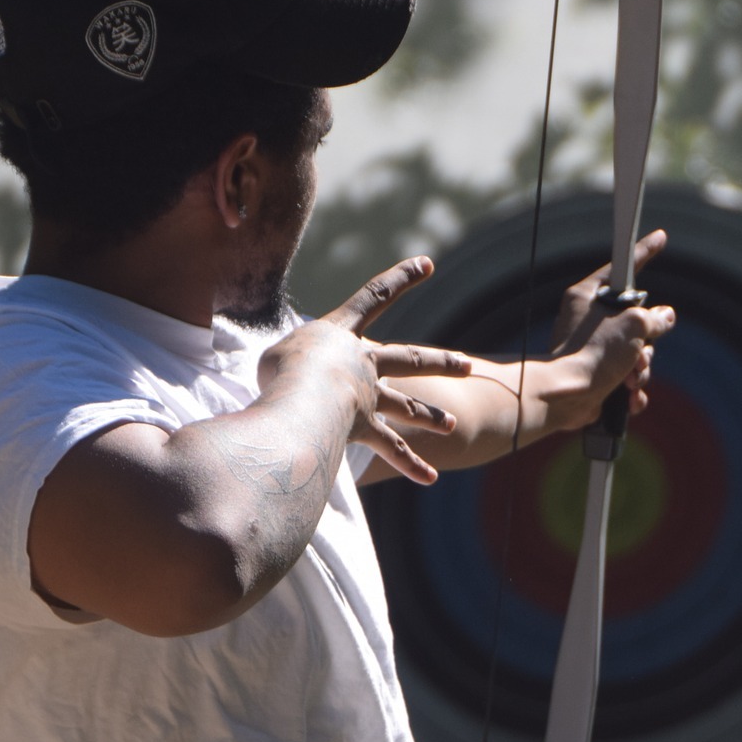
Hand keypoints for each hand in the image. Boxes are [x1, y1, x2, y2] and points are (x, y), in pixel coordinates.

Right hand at [258, 256, 473, 484]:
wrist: (304, 396)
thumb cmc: (283, 370)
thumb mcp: (275, 356)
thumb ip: (285, 364)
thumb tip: (278, 382)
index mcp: (342, 334)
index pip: (374, 297)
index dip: (400, 279)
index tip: (427, 263)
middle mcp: (364, 364)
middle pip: (410, 358)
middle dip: (441, 361)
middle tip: (466, 363)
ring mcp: (369, 397)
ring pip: (408, 407)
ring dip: (431, 417)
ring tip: (452, 424)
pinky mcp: (366, 429)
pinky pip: (392, 449)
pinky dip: (410, 464)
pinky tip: (430, 478)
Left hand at [538, 231, 674, 433]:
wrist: (566, 397)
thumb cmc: (594, 352)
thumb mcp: (634, 325)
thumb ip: (655, 317)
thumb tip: (665, 317)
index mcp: (588, 296)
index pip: (623, 267)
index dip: (644, 252)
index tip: (661, 237)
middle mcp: (587, 319)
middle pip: (635, 321)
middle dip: (645, 345)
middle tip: (639, 355)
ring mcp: (591, 348)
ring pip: (634, 353)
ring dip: (640, 370)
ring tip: (630, 380)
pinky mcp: (595, 375)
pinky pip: (625, 380)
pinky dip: (631, 391)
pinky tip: (629, 399)